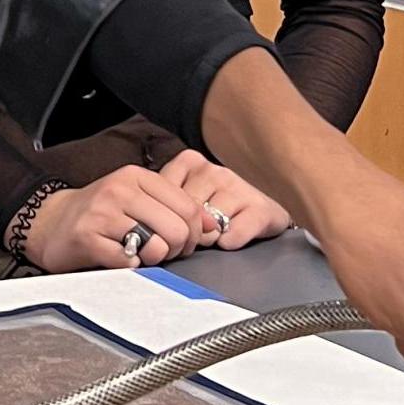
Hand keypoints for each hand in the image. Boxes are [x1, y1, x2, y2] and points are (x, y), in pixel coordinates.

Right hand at [19, 164, 212, 271]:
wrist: (51, 222)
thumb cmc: (100, 213)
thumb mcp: (137, 198)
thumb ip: (173, 206)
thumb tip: (211, 225)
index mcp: (137, 177)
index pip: (188, 207)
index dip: (193, 233)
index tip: (182, 242)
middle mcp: (120, 190)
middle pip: (177, 229)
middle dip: (176, 250)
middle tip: (162, 253)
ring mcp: (102, 213)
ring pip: (156, 246)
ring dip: (153, 259)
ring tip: (139, 254)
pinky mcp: (88, 238)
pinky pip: (128, 262)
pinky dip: (129, 266)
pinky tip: (118, 257)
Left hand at [153, 150, 290, 249]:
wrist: (261, 214)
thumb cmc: (213, 209)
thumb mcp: (182, 198)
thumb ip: (162, 203)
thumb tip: (143, 227)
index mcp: (190, 162)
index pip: (164, 198)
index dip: (168, 220)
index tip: (175, 227)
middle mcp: (214, 169)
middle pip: (187, 214)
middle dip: (189, 233)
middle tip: (196, 236)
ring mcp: (237, 186)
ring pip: (209, 226)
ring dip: (210, 238)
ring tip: (215, 235)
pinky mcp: (260, 208)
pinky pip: (234, 234)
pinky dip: (230, 242)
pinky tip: (232, 238)